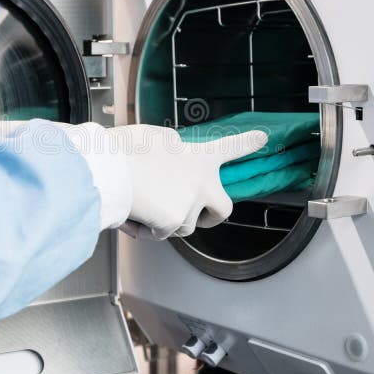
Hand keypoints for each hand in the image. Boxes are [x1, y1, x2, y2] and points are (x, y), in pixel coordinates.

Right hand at [109, 125, 266, 239]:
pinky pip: (161, 234)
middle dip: (213, 216)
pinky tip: (133, 213)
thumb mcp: (155, 138)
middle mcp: (202, 182)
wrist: (109, 168)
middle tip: (199, 214)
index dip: (247, 143)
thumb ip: (173, 147)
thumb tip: (175, 153)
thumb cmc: (124, 151)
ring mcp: (191, 204)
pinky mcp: (175, 222)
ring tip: (142, 204)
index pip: (229, 147)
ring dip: (167, 221)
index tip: (263, 138)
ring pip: (185, 225)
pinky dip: (147, 229)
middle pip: (223, 208)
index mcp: (197, 156)